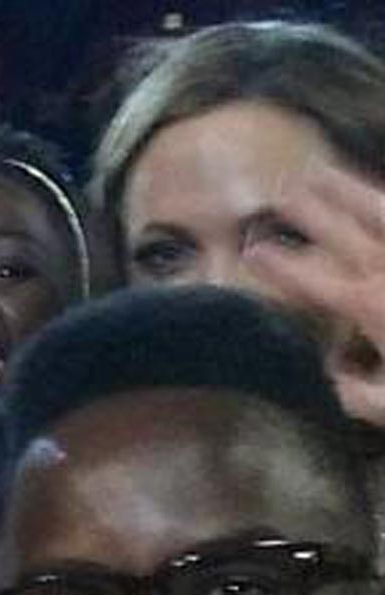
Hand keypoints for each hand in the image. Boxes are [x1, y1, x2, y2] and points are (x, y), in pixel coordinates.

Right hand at [243, 159, 384, 427]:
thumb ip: (358, 394)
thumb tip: (334, 379)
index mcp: (370, 306)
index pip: (311, 279)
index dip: (279, 265)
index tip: (251, 252)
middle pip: (341, 233)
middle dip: (308, 212)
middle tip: (281, 192)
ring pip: (379, 210)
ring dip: (347, 189)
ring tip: (321, 170)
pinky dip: (384, 205)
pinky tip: (379, 198)